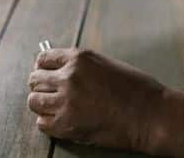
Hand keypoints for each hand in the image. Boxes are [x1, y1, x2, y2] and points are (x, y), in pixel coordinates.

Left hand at [27, 47, 167, 151]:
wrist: (149, 114)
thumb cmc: (136, 90)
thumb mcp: (107, 65)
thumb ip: (82, 66)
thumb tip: (62, 71)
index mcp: (80, 58)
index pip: (44, 58)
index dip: (43, 67)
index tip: (45, 73)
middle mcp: (69, 76)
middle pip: (35, 79)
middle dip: (41, 86)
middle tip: (50, 93)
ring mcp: (66, 101)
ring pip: (34, 101)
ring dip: (43, 104)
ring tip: (55, 108)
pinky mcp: (67, 124)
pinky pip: (42, 123)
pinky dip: (49, 123)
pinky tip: (61, 120)